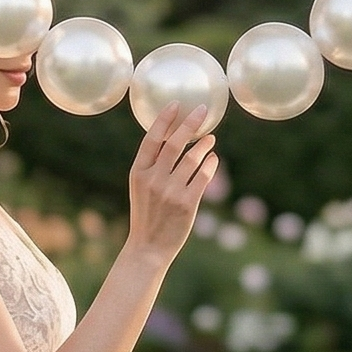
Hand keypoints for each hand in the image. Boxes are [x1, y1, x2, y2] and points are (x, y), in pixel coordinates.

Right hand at [126, 104, 217, 263]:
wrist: (148, 248)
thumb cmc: (146, 214)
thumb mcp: (140, 188)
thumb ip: (152, 166)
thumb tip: (174, 139)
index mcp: (138, 173)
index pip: (152, 139)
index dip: (164, 119)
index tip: (176, 104)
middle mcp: (153, 180)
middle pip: (174, 144)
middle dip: (189, 124)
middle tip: (201, 110)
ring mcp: (170, 192)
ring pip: (192, 159)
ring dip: (203, 145)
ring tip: (211, 137)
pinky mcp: (187, 204)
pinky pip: (203, 177)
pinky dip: (210, 165)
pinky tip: (213, 158)